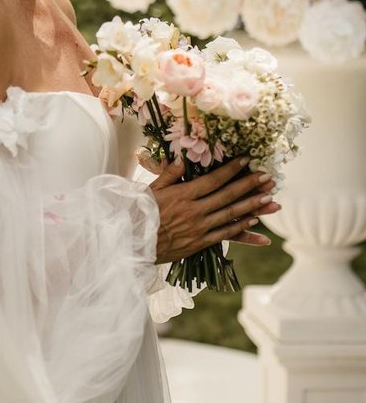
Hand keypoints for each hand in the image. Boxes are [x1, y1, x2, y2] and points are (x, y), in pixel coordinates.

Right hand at [145, 154, 279, 263]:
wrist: (133, 244)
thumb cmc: (138, 214)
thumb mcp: (151, 190)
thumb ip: (170, 174)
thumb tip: (183, 158)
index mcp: (182, 195)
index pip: (213, 179)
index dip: (231, 169)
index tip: (246, 160)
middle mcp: (194, 210)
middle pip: (227, 195)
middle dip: (249, 185)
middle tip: (267, 177)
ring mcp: (199, 228)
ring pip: (230, 215)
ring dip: (252, 206)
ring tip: (270, 199)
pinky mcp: (199, 243)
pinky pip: (225, 234)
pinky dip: (240, 227)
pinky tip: (254, 221)